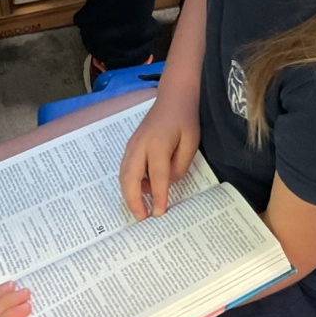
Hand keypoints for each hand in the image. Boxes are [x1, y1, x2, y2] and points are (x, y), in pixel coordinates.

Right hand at [120, 94, 199, 220]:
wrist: (173, 98)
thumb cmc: (185, 120)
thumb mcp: (191, 143)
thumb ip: (179, 166)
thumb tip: (166, 184)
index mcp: (158, 144)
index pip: (157, 177)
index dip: (158, 197)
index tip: (159, 213)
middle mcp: (140, 146)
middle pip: (130, 178)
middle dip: (133, 201)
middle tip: (142, 218)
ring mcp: (132, 146)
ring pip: (124, 175)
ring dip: (129, 194)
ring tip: (139, 210)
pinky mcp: (130, 147)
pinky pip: (125, 169)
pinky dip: (129, 184)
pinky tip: (140, 192)